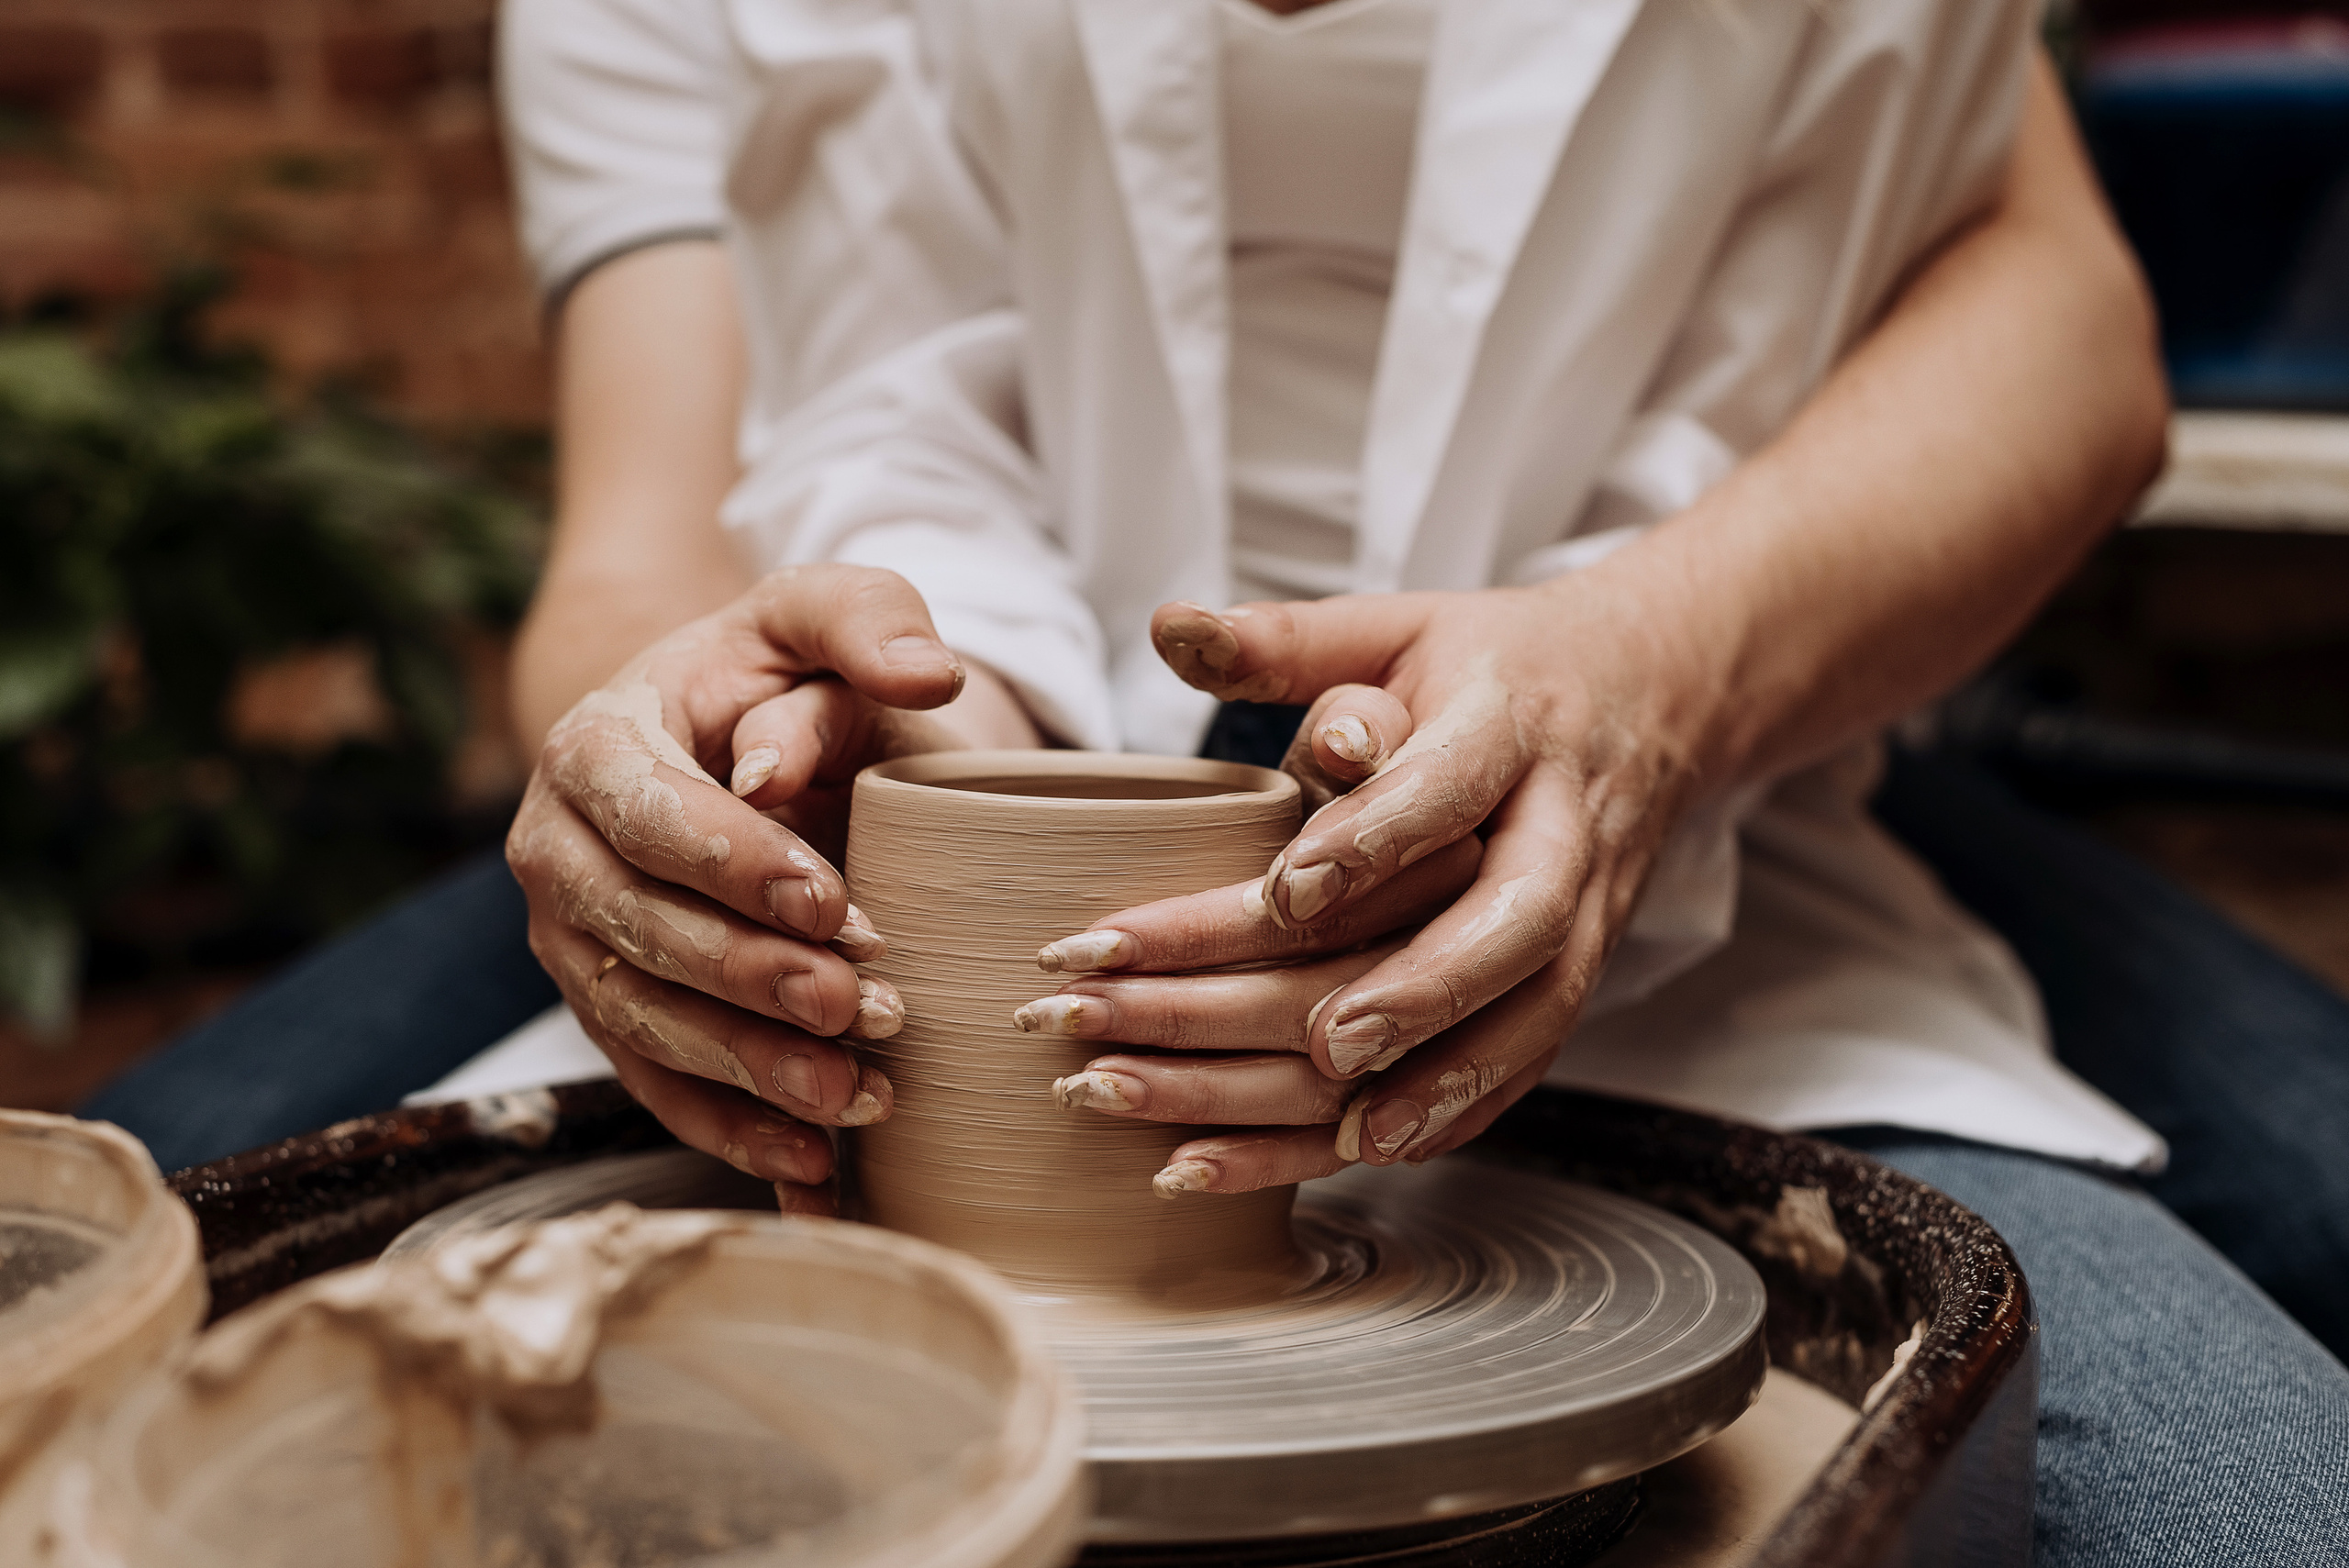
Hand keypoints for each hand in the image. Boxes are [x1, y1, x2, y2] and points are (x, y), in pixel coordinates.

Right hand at [509, 564, 1035, 1212]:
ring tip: (857, 1093)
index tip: (833, 904)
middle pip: (636, 930)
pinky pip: (655, 1085)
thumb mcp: (822, 617)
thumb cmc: (782, 674)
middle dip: (751, 979)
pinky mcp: (609, 1011)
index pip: (647, 811)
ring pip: (640, 1022)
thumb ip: (870, 620)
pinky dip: (731, 1129)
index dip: (734, 865)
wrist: (733, 741)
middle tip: (863, 1008)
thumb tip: (924, 672)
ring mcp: (572, 942)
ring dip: (747, 1068)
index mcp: (594, 743)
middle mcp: (556, 849)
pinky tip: (815, 1162)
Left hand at [1023, 576, 1707, 1192]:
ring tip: (1355, 1133)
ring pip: (1534, 1011)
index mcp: (1510, 726)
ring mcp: (1585, 915)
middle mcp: (1562, 830)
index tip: (1287, 888)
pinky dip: (1451, 1115)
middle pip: (1513, 923)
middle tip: (1325, 1040)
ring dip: (1438, 1080)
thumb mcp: (1395, 627)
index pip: (1451, 787)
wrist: (1651, 697)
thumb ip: (1285, 642)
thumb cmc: (1492, 664)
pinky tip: (1364, 1154)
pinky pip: (1528, 1060)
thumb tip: (1172, 629)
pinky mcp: (1576, 974)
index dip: (1374, 839)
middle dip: (1422, 989)